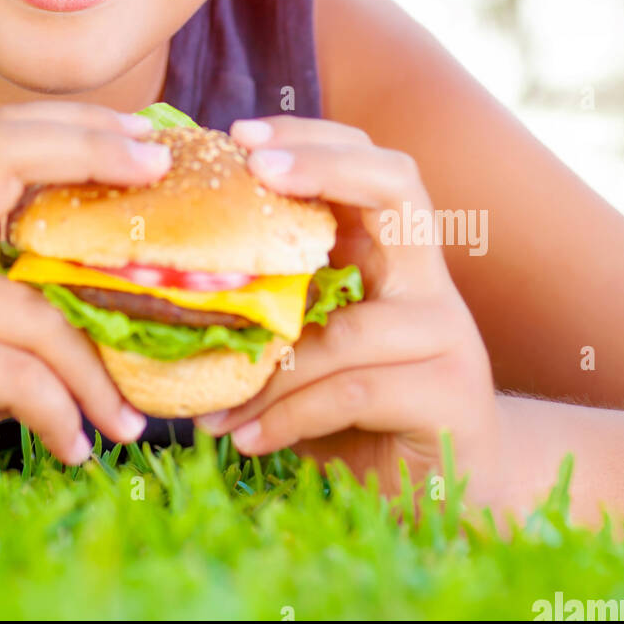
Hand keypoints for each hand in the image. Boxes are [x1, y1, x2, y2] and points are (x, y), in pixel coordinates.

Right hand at [0, 102, 171, 487]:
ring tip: (126, 422)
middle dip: (92, 148)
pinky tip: (72, 446)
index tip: (147, 137)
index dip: (77, 125)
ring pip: (34, 307)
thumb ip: (27, 321)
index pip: (4, 141)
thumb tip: (128, 317)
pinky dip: (58, 415)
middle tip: (161, 174)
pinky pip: (11, 376)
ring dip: (96, 374)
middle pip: (6, 156)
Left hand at [195, 117, 503, 507]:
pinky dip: (287, 417)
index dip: (315, 138)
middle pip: (396, 185)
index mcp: (393, 253)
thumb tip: (175, 266)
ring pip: (347, 328)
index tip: (244, 135)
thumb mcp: (313, 339)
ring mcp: (446, 333)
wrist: (446, 489)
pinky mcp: (448, 394)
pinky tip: (246, 437)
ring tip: (210, 404)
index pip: (371, 163)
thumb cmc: (356, 407)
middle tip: (255, 167)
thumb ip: (279, 299)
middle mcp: (428, 278)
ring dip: (269, 368)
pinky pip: (351, 391)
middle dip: (323, 165)